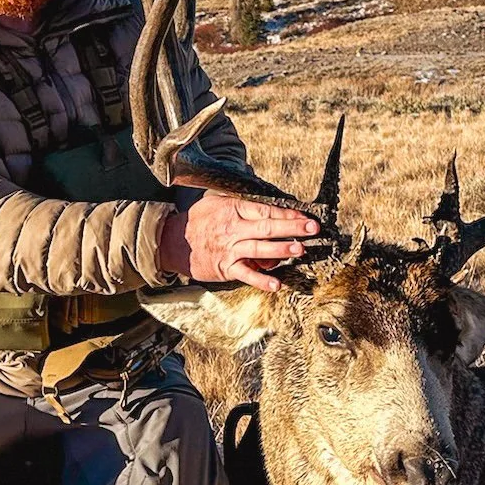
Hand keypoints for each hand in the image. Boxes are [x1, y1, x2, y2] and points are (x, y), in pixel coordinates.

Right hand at [158, 193, 318, 291]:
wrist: (171, 242)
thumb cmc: (198, 221)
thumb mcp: (216, 201)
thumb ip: (241, 202)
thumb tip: (266, 200)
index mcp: (233, 209)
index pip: (264, 210)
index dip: (286, 214)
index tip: (304, 216)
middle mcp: (233, 228)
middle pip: (266, 227)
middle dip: (291, 228)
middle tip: (312, 229)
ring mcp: (229, 249)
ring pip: (259, 249)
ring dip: (280, 249)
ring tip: (299, 249)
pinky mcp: (225, 267)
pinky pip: (246, 274)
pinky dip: (261, 280)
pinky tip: (277, 285)